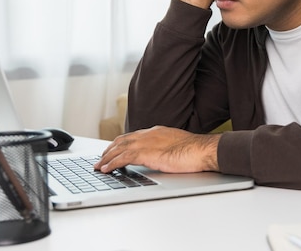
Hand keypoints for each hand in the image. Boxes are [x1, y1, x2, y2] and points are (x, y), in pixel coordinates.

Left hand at [94, 126, 220, 173]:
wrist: (201, 150)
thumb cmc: (194, 150)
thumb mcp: (177, 146)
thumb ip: (165, 148)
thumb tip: (162, 155)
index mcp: (156, 132)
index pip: (132, 136)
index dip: (120, 143)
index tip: (113, 150)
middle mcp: (148, 134)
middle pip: (121, 140)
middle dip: (109, 150)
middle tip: (101, 159)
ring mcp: (146, 143)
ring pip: (119, 149)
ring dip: (106, 158)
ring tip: (99, 166)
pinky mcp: (145, 153)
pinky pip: (122, 158)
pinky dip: (112, 163)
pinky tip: (106, 169)